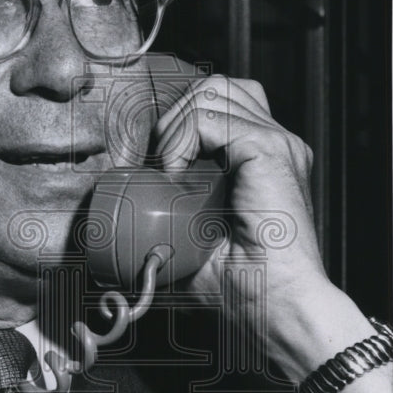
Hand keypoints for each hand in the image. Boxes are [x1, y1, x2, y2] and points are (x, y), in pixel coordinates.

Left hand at [152, 75, 387, 392]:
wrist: (276, 305)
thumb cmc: (240, 285)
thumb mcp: (190, 244)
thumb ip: (165, 224)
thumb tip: (117, 232)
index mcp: (261, 158)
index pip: (217, 103)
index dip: (176, 118)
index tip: (145, 156)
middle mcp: (274, 142)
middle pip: (214, 87)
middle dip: (172, 114)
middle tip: (151, 161)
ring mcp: (275, 143)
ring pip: (210, 94)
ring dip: (172, 127)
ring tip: (165, 171)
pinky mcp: (269, 151)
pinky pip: (208, 119)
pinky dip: (179, 141)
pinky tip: (174, 176)